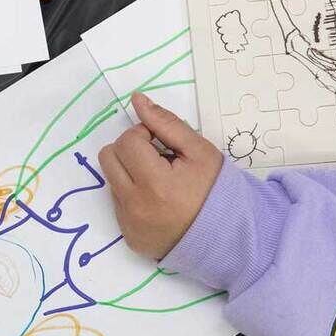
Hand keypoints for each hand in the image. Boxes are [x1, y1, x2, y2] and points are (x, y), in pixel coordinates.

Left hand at [99, 94, 223, 258]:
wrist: (226, 236)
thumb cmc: (215, 190)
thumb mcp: (199, 151)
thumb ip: (166, 123)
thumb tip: (137, 99)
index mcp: (155, 183)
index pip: (126, 141)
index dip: (143, 135)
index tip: (162, 145)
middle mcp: (135, 206)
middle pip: (108, 157)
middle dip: (130, 149)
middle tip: (157, 158)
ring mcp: (129, 224)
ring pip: (111, 179)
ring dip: (130, 171)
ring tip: (158, 180)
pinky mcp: (128, 236)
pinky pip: (117, 203)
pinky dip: (133, 194)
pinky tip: (157, 200)